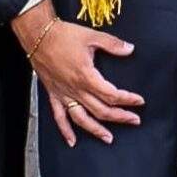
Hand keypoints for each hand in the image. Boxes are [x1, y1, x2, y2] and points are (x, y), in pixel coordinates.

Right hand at [15, 7, 143, 144]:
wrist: (38, 35)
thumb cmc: (63, 35)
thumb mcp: (91, 36)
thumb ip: (112, 44)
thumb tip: (130, 49)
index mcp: (86, 76)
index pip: (111, 95)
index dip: (127, 99)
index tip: (139, 101)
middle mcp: (76, 89)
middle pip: (101, 110)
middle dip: (120, 117)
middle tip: (134, 120)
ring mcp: (64, 94)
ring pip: (82, 119)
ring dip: (96, 130)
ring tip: (108, 138)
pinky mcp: (54, 94)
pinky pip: (59, 117)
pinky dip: (65, 130)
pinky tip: (72, 141)